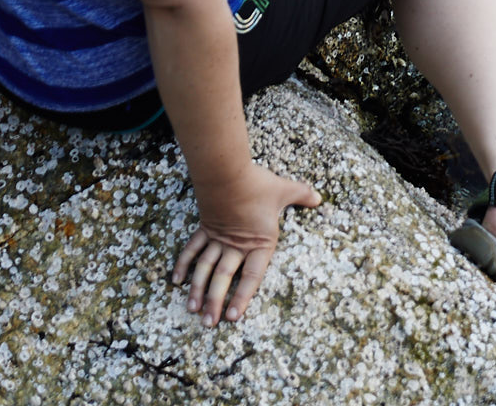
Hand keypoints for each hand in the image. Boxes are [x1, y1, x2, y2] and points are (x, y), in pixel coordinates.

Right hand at [174, 163, 321, 325]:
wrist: (227, 172)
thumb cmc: (257, 184)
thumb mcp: (284, 189)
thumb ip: (302, 195)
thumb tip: (319, 198)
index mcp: (259, 242)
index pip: (252, 276)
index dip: (243, 297)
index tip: (233, 316)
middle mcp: (236, 245)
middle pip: (224, 278)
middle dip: (215, 302)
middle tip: (208, 323)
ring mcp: (218, 238)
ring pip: (205, 268)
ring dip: (197, 289)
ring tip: (192, 309)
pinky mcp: (204, 228)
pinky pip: (192, 250)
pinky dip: (184, 264)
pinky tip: (176, 280)